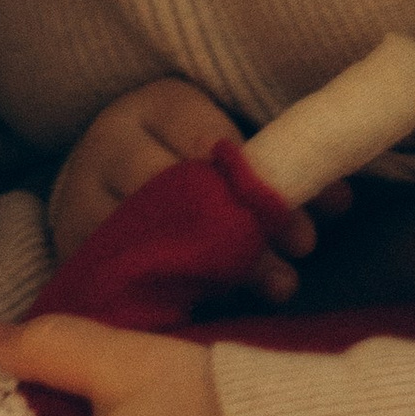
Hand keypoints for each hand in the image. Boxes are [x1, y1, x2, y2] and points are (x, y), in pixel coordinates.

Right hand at [49, 78, 325, 291]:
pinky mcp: (75, 251)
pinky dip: (181, 295)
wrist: (100, 183)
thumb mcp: (224, 140)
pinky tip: (222, 309)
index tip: (319, 213)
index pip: (210, 138)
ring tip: (278, 288)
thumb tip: (340, 197)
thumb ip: (276, 162)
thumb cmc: (184, 158)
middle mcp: (110, 145)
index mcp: (154, 106)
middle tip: (299, 258)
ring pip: (154, 236)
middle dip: (247, 229)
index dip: (266, 179)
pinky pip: (127, 276)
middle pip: (181, 188)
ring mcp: (82, 199)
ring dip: (222, 268)